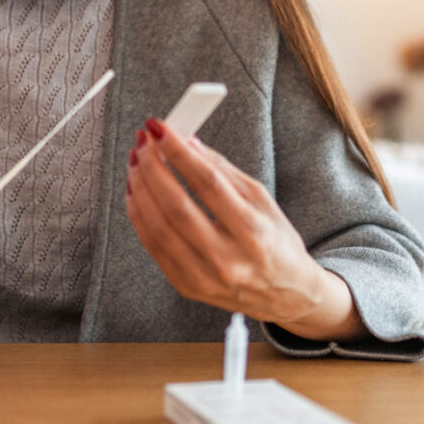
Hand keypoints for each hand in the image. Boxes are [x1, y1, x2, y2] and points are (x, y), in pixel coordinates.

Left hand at [125, 120, 364, 340]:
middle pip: (177, 207)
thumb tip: (187, 142)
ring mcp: (205, 277)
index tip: (160, 129)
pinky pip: (153, 246)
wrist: (287, 294)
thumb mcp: (262, 200)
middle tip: (143, 142)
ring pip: (158, 227)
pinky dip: (139, 215)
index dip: (179, 152)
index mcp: (253, 231)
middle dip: (152, 168)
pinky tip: (136, 191)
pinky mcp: (187, 287)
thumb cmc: (276, 241)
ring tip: (136, 162)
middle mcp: (228, 259)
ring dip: (141, 189)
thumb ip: (223, 170)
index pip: (208, 184)